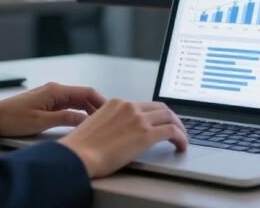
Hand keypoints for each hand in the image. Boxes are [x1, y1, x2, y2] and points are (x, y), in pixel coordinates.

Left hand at [0, 82, 105, 141]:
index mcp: (56, 90)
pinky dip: (77, 113)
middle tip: (108, 121)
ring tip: (98, 123)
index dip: (101, 102)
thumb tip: (86, 119)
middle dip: (97, 106)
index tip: (111, 113)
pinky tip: (81, 123)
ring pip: (76, 101)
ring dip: (87, 110)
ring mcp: (50, 96)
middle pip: (83, 96)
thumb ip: (65, 118)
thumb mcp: (42, 121)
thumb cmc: (13, 119)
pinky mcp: (46, 104)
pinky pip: (67, 106)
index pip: (86, 92)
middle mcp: (55, 90)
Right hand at [58, 99, 187, 177]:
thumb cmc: (81, 147)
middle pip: (160, 108)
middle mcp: (129, 107)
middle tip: (176, 129)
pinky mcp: (146, 134)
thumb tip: (121, 133)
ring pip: (169, 117)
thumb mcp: (96, 125)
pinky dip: (181, 138)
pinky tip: (181, 146)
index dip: (156, 115)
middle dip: (171, 118)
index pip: (144, 105)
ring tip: (182, 139)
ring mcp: (138, 119)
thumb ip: (111, 123)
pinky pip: (172, 132)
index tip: (161, 122)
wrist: (78, 155)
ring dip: (179, 128)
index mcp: (117, 103)